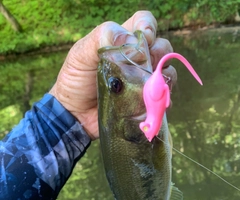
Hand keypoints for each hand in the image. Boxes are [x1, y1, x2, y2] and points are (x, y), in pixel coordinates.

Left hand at [49, 11, 176, 139]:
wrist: (75, 114)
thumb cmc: (76, 81)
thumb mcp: (81, 55)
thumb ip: (101, 38)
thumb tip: (130, 39)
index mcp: (122, 42)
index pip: (144, 23)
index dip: (148, 26)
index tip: (144, 38)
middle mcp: (137, 59)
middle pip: (161, 46)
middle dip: (159, 52)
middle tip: (144, 66)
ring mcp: (143, 81)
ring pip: (167, 71)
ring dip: (162, 76)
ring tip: (148, 86)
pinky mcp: (145, 100)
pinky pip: (163, 96)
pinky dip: (162, 97)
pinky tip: (152, 101)